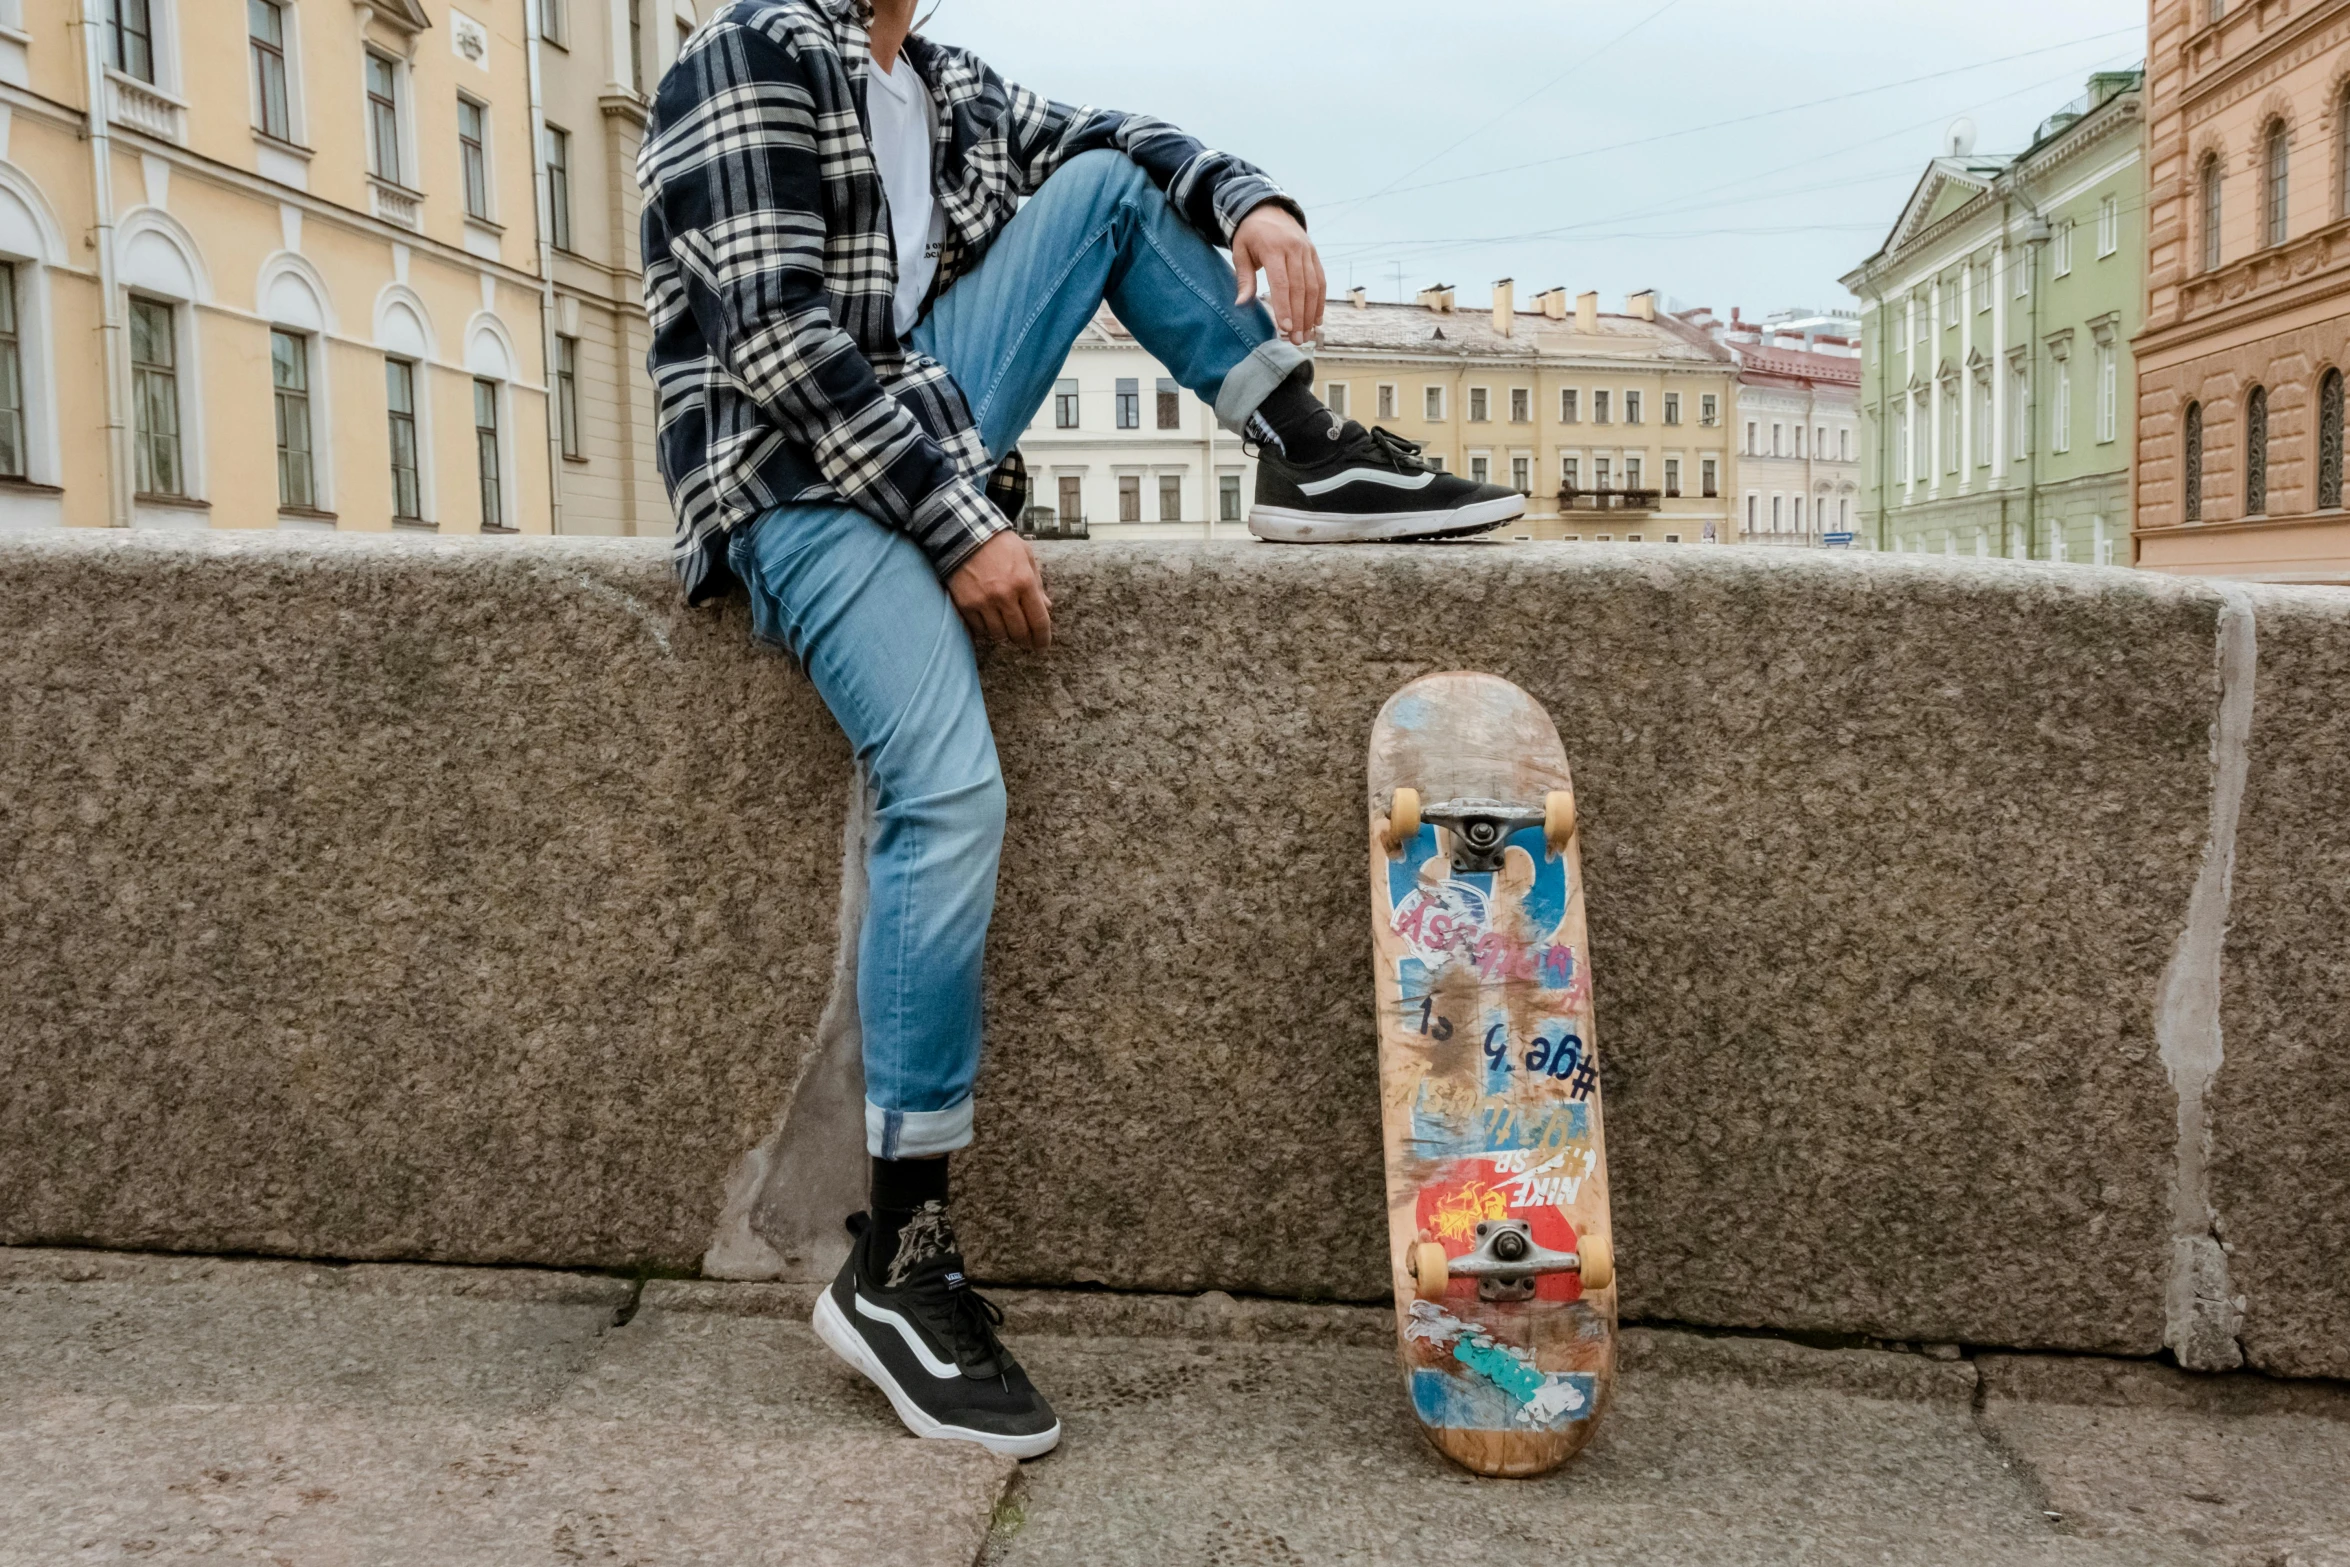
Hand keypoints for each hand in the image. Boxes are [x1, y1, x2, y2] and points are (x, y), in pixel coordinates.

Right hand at [949, 530, 1052, 651]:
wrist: (964, 534)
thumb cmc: (1000, 544)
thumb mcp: (1026, 556)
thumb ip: (1037, 583)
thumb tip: (1047, 607)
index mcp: (1024, 582)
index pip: (1039, 621)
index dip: (1043, 638)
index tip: (1042, 645)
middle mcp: (1005, 595)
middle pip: (1019, 633)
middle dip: (1025, 641)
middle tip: (1026, 643)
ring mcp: (984, 602)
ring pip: (999, 634)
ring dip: (1005, 635)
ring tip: (1007, 630)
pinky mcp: (966, 605)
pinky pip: (980, 629)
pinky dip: (986, 629)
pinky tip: (990, 622)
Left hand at [1233, 205, 1324, 346]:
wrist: (1268, 208)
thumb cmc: (1250, 234)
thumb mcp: (1240, 252)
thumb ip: (1244, 278)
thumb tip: (1241, 304)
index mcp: (1273, 248)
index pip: (1281, 282)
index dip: (1285, 307)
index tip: (1285, 327)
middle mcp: (1294, 249)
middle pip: (1299, 288)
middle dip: (1299, 317)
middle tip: (1296, 340)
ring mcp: (1307, 251)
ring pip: (1313, 286)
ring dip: (1311, 313)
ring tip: (1307, 335)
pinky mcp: (1314, 254)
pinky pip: (1320, 280)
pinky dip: (1320, 301)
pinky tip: (1317, 319)